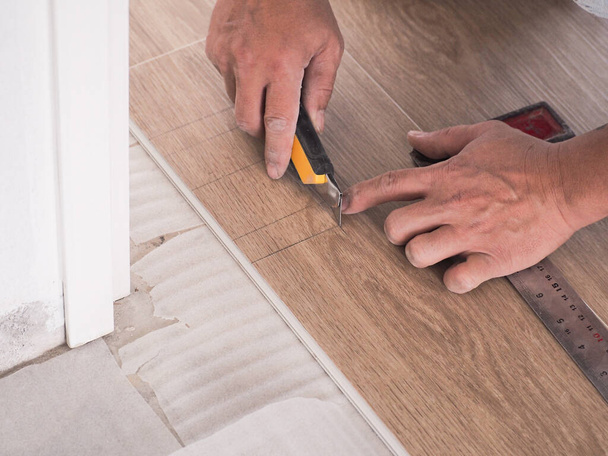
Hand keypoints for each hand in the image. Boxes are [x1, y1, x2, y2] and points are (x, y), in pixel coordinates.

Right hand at [206, 0, 343, 178]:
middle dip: (262, 132)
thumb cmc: (302, 3)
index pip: (278, 123)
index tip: (276, 170)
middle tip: (276, 124)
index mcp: (282, 65)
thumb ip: (321, 89)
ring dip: (252, 102)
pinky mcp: (215, 48)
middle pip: (248, 122)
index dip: (278, 152)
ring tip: (270, 77)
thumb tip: (314, 123)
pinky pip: (226, 78)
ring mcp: (228, 55)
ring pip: (236, 102)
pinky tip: (255, 59)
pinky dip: (241, 79)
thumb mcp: (328, 46)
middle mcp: (250, 63)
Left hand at [342, 121, 607, 292]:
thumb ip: (442, 138)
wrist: (567, 184)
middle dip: (394, 233)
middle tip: (407, 232)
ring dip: (420, 256)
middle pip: (396, 228)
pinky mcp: (492, 259)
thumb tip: (412, 137)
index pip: (391, 185)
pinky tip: (462, 268)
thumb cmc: (528, 160)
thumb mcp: (482, 135)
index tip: (348, 203)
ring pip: (419, 255)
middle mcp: (453, 206)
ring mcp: (471, 235)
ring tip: (435, 250)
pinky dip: (454, 280)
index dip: (362, 195)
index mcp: (447, 178)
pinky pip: (457, 280)